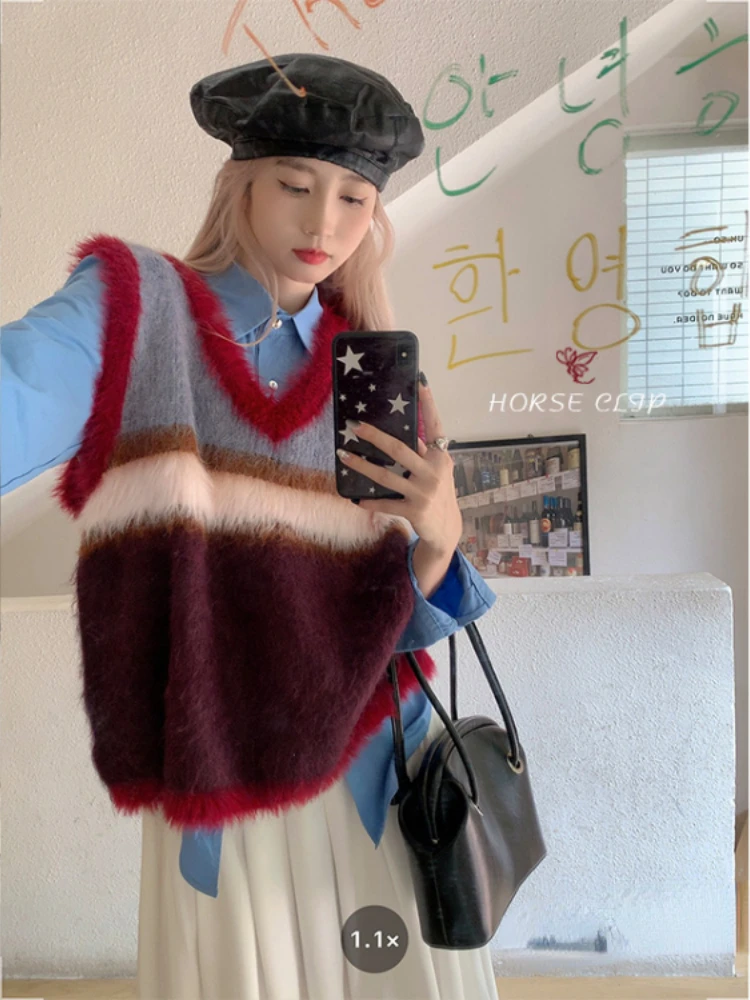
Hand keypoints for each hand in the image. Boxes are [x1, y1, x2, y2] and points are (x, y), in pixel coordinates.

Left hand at [336, 381, 462, 555]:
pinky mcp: (413, 510)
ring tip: (342, 455)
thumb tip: (404, 430)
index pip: (434, 425)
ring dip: (361, 465)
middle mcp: (433, 471)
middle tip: (354, 425)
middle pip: (399, 449)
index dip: (428, 404)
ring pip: (386, 476)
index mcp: (440, 457)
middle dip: (374, 436)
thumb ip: (425, 452)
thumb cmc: (438, 491)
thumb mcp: (438, 469)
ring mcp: (423, 491)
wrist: (445, 528)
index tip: (421, 381)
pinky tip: (355, 498)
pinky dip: (369, 501)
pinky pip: (385, 503)